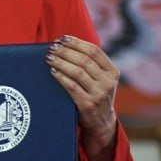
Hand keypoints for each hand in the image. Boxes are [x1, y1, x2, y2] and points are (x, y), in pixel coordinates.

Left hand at [46, 35, 119, 160]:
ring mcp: (99, 94)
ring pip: (78, 72)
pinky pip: (72, 87)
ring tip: (48, 57)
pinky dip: (61, 77)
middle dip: (65, 51)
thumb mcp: (100, 79)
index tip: (62, 38)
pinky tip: (52, 71)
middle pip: (84, 60)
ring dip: (61, 62)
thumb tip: (64, 44)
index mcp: (112, 71)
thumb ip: (90, 64)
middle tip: (51, 47)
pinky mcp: (88, 104)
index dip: (77, 43)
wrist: (101, 122)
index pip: (94, 51)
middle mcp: (108, 82)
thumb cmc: (95, 94)